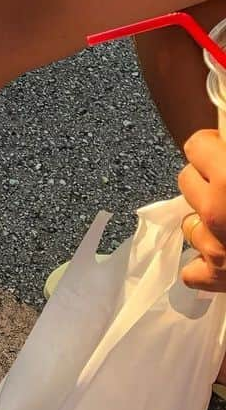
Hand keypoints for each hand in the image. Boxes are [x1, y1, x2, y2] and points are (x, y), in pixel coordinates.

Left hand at [179, 130, 225, 290]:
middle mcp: (216, 210)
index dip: (212, 146)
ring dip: (207, 222)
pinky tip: (224, 258)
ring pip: (189, 224)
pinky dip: (206, 266)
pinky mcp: (217, 277)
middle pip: (187, 180)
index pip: (196, 145)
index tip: (221, 148)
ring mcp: (214, 246)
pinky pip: (193, 271)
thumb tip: (219, 131)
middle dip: (208, 180)